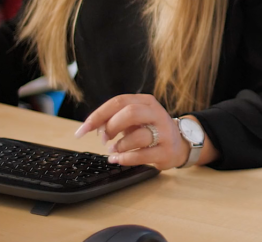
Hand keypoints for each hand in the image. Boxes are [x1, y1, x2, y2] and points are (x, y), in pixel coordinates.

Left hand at [75, 94, 190, 170]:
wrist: (179, 144)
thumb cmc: (150, 129)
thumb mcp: (135, 119)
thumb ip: (116, 118)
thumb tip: (95, 127)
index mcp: (147, 102)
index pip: (118, 102)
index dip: (97, 116)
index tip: (82, 130)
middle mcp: (157, 114)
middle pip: (130, 113)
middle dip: (111, 127)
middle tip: (103, 138)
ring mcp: (164, 133)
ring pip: (138, 135)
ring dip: (119, 145)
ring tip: (114, 149)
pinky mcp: (166, 151)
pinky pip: (142, 155)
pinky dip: (125, 159)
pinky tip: (118, 159)